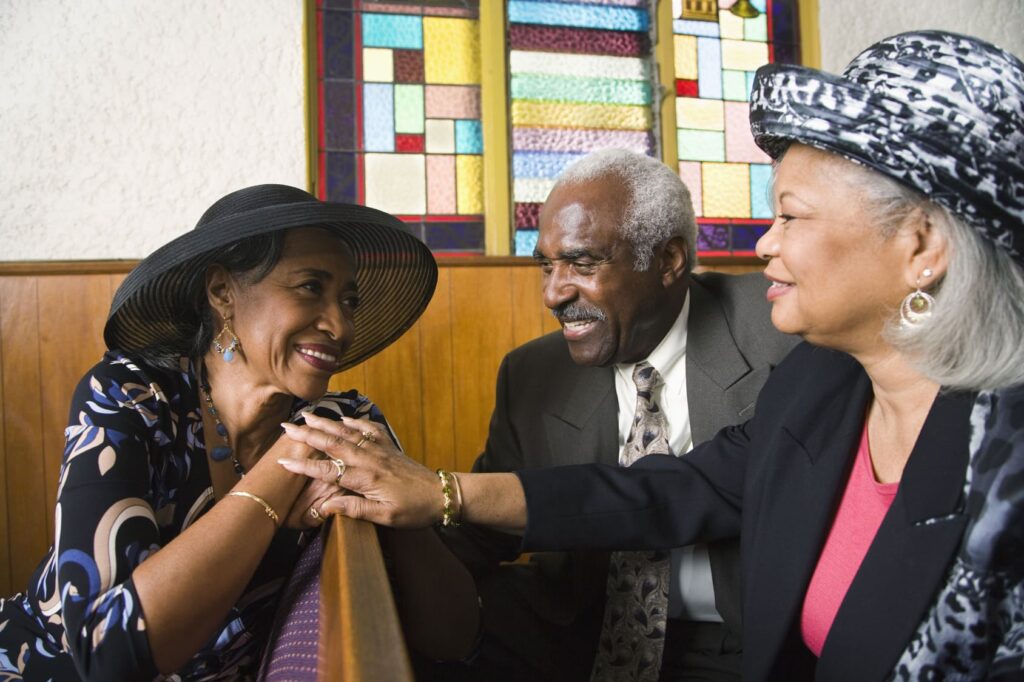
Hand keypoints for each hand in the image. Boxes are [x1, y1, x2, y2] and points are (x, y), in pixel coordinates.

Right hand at [278, 413, 441, 527]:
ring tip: (307, 415)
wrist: (441, 494)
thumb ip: (355, 509)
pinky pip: (369, 429)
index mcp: (366, 478)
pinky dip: (354, 421)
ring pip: (348, 432)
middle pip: (333, 443)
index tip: (284, 462)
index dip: (305, 467)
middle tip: (286, 427)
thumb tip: (326, 506)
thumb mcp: (384, 516)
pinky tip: (343, 417)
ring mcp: (380, 449)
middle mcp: (370, 459)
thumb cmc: (414, 510)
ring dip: (326, 423)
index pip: (329, 471)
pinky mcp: (389, 446)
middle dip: (308, 435)